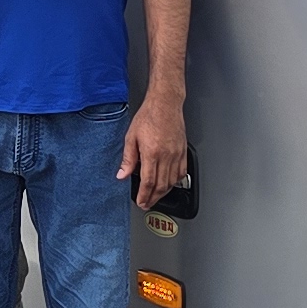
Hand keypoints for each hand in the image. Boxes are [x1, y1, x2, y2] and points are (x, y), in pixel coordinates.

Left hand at [120, 91, 189, 208]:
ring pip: (172, 182)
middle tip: (146, 204)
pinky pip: (182, 172)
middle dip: (153, 198)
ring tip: (155, 196)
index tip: (141, 202)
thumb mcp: (131, 137)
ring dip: (163, 192)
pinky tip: (169, 184)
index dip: (144, 196)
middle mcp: (166, 156)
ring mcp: (177, 154)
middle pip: (161, 185)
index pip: (148, 182)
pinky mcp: (183, 151)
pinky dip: (175, 182)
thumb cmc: (148, 116)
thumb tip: (122, 174)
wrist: (165, 104)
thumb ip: (128, 159)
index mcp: (152, 153)